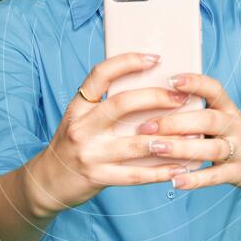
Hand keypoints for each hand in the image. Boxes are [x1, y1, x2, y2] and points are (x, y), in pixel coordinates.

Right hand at [30, 53, 194, 212]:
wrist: (47, 182)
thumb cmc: (73, 146)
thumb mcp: (81, 120)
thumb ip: (107, 108)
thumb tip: (153, 93)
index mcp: (78, 106)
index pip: (100, 74)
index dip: (128, 62)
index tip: (155, 58)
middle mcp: (81, 126)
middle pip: (123, 104)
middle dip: (157, 98)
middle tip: (182, 98)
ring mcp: (89, 152)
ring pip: (135, 142)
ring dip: (168, 138)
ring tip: (192, 135)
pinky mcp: (97, 177)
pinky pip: (135, 175)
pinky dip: (160, 171)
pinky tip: (179, 168)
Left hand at [135, 73, 240, 189]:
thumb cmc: (229, 134)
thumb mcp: (220, 116)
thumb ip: (194, 110)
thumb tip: (153, 100)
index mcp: (228, 108)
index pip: (215, 90)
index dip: (195, 83)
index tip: (171, 79)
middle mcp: (235, 126)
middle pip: (208, 120)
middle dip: (175, 122)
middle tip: (146, 126)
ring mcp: (238, 150)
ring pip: (211, 148)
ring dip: (181, 148)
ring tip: (155, 148)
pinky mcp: (237, 172)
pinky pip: (215, 176)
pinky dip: (195, 179)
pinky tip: (175, 181)